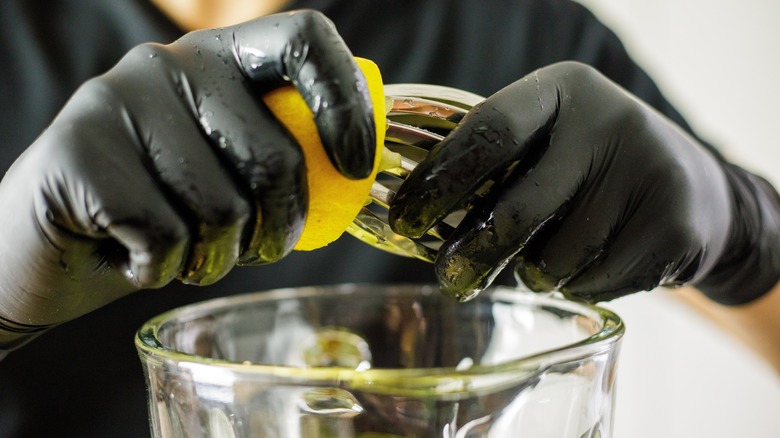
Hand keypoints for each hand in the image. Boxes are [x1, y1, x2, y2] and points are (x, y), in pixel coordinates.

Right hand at [0, 10, 374, 350]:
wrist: (46, 252)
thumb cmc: (156, 216)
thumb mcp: (229, 177)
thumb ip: (282, 156)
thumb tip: (356, 169)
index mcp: (221, 59)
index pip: (303, 40)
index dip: (344, 103)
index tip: (355, 166)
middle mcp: (171, 63)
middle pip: (276, 158)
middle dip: (277, 232)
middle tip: (247, 249)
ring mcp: (118, 99)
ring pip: (222, 209)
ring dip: (213, 259)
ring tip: (178, 251)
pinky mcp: (77, 150)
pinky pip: (165, 238)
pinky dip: (160, 271)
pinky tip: (130, 257)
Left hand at [390, 61, 779, 302]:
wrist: (697, 190)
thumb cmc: (592, 167)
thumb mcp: (549, 141)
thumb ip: (495, 166)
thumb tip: (412, 217)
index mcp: (563, 90)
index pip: (490, 130)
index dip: (440, 180)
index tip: (405, 219)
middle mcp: (609, 121)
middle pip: (519, 207)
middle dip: (475, 252)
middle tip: (451, 276)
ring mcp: (648, 172)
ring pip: (555, 259)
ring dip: (534, 273)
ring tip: (550, 255)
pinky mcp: (675, 225)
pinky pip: (592, 283)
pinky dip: (576, 286)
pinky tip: (594, 261)